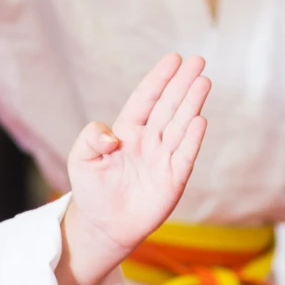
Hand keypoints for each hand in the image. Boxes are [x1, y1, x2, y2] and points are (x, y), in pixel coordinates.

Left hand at [56, 55, 210, 284]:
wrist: (105, 226)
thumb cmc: (92, 191)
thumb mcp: (81, 160)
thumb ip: (90, 139)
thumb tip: (111, 135)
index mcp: (127, 131)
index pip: (146, 99)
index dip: (160, 79)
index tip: (173, 59)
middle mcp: (149, 140)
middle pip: (169, 106)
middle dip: (183, 83)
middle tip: (198, 61)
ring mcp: (163, 158)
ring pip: (181, 125)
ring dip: (192, 104)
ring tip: (204, 82)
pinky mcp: (174, 179)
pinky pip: (185, 154)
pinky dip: (193, 138)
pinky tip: (201, 119)